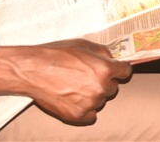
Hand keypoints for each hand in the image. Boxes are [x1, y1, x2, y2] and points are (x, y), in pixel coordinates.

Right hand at [0, 39, 131, 123]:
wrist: (33, 70)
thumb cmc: (56, 54)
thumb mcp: (83, 44)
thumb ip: (103, 52)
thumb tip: (113, 59)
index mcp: (104, 68)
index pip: (125, 72)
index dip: (120, 69)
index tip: (116, 70)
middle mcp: (100, 87)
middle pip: (113, 87)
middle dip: (104, 82)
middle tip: (86, 76)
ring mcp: (90, 103)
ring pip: (101, 101)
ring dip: (93, 95)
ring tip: (75, 86)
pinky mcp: (78, 116)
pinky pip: (92, 115)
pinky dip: (86, 109)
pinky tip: (74, 99)